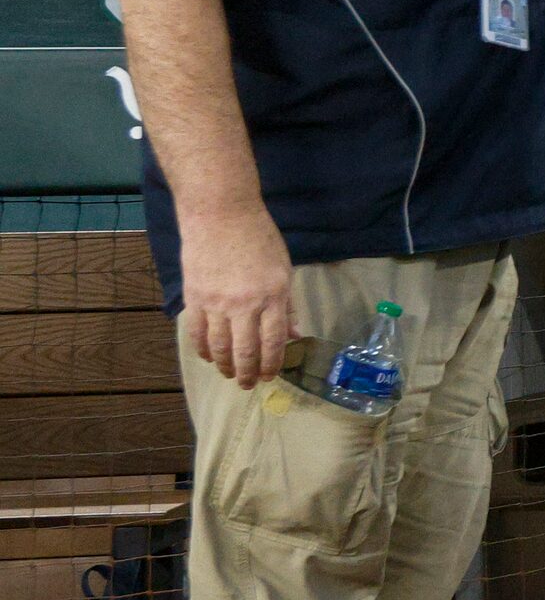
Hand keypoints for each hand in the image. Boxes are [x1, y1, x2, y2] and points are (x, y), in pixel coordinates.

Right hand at [180, 206, 296, 389]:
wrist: (221, 214)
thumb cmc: (259, 238)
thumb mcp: (283, 269)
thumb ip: (286, 305)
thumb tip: (294, 334)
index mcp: (273, 295)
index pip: (274, 341)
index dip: (272, 363)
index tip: (271, 376)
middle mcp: (245, 304)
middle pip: (245, 350)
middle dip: (248, 373)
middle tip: (249, 385)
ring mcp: (216, 302)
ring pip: (219, 347)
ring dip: (224, 365)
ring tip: (229, 374)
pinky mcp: (194, 297)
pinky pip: (197, 332)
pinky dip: (202, 349)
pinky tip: (208, 356)